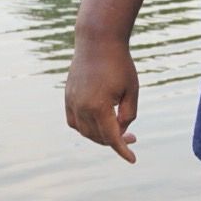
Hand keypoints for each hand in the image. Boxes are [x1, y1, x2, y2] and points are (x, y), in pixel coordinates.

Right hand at [65, 37, 140, 162]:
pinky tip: (97, 124)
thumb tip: (120, 131)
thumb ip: (128, 115)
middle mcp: (82, 107)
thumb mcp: (132, 90)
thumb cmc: (119, 63)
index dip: (123, 150)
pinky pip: (73, 121)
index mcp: (99, 107)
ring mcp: (72, 101)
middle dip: (115, 141)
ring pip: (84, 131)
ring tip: (116, 130)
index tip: (132, 160)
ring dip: (99, 135)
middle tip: (132, 137)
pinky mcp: (68, 95)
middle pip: (98, 137)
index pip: (112, 138)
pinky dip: (84, 127)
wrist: (97, 40)